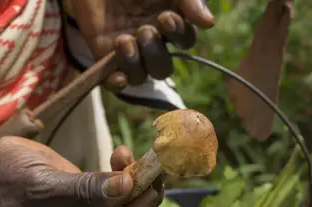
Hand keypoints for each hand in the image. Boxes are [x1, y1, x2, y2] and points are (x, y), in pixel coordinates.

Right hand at [0, 137, 162, 206]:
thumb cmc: (0, 180)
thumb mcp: (43, 185)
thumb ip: (87, 189)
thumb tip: (128, 185)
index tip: (154, 189)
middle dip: (137, 197)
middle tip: (155, 168)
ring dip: (128, 182)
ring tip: (132, 155)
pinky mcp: (73, 200)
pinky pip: (103, 192)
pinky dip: (114, 175)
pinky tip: (119, 154)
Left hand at [68, 0, 215, 89]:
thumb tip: (208, 23)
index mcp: (169, 20)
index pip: (185, 41)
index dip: (180, 35)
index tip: (166, 18)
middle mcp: (151, 39)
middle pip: (163, 67)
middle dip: (156, 55)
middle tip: (144, 32)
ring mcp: (127, 49)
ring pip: (140, 76)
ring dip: (135, 65)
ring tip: (124, 41)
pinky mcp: (103, 54)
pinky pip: (113, 81)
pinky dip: (117, 84)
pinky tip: (117, 76)